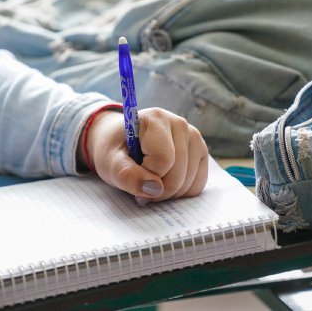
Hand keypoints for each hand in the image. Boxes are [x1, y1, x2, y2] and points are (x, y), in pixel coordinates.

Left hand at [81, 107, 207, 203]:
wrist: (122, 143)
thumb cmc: (116, 151)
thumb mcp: (110, 163)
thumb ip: (127, 175)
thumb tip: (155, 190)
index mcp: (156, 119)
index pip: (163, 160)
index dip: (146, 175)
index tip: (131, 172)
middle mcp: (180, 124)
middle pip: (177, 175)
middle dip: (156, 189)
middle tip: (139, 183)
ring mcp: (194, 138)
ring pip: (188, 183)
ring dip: (167, 193)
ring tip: (150, 180)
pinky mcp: (201, 152)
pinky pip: (197, 185)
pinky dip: (180, 192)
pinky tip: (164, 181)